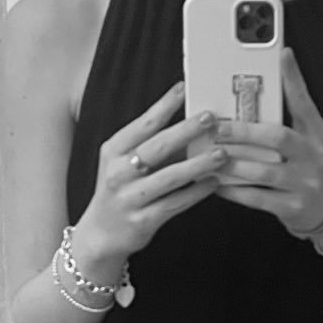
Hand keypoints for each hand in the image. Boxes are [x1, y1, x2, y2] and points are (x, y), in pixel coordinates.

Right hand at [76, 81, 227, 260]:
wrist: (101, 234)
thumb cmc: (121, 190)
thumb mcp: (125, 163)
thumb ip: (153, 146)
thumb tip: (193, 125)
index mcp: (113, 151)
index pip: (142, 124)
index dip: (163, 105)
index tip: (184, 88)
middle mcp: (118, 173)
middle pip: (156, 147)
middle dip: (186, 130)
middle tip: (210, 118)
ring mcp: (129, 198)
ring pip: (169, 177)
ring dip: (198, 163)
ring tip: (221, 154)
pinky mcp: (142, 221)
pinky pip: (175, 203)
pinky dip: (196, 192)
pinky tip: (213, 183)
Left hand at [213, 47, 322, 232]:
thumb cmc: (307, 163)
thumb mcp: (308, 132)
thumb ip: (293, 100)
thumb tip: (284, 56)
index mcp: (314, 135)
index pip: (303, 104)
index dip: (292, 81)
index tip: (280, 58)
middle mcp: (313, 158)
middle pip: (278, 138)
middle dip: (243, 131)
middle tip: (216, 126)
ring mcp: (303, 184)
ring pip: (263, 171)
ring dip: (232, 163)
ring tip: (209, 155)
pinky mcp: (291, 208)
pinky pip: (257, 198)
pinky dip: (233, 190)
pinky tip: (216, 183)